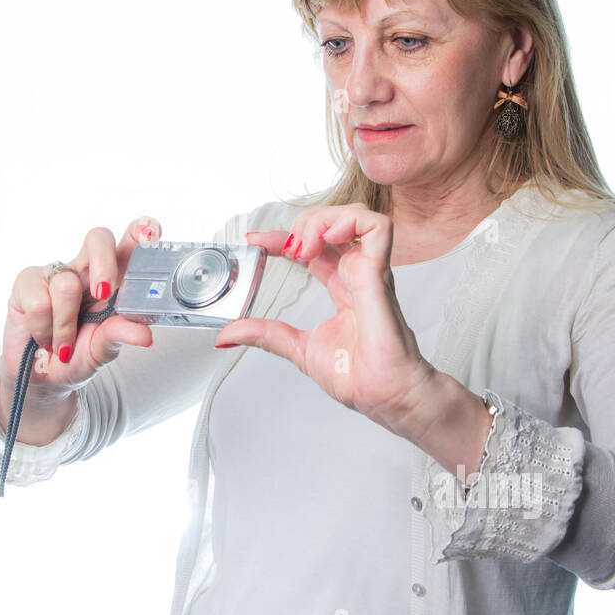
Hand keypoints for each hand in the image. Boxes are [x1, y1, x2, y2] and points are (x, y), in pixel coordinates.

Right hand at [0, 216, 161, 400]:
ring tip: (64, 345)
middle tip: (104, 293)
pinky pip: (38, 300)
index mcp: (114, 281)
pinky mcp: (27, 282)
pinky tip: (44, 338)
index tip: (149, 235)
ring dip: (65, 325)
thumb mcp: (102, 350)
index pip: (130, 244)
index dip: (140, 231)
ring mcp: (56, 273)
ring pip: (66, 284)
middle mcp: (86, 270)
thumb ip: (121, 336)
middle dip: (103, 263)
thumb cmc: (76, 357)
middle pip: (98, 238)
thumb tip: (146, 334)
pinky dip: (43, 328)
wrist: (40, 378)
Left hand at [214, 203, 438, 441]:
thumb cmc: (360, 377)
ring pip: (355, 216)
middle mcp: (357, 274)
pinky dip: (350, 222)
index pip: (313, 247)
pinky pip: (377, 229)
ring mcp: (370, 272)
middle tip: (284, 248)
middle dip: (302, 225)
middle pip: (333, 223)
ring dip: (323, 220)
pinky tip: (327, 239)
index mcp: (343, 287)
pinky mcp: (379, 275)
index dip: (284, 238)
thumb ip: (266, 334)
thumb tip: (229, 333)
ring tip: (303, 246)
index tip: (255, 241)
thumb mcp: (299, 348)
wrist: (386, 398)